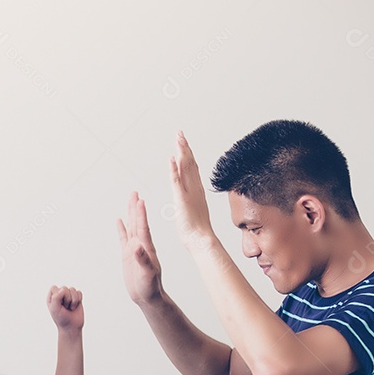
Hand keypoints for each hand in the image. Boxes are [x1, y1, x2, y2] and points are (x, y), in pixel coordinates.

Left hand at [47, 286, 83, 330]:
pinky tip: (75, 306)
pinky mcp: (76, 298)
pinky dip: (78, 300)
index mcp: (52, 297)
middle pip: (64, 288)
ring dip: (73, 300)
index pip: (54, 288)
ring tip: (70, 308)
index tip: (59, 304)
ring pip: (73, 289)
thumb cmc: (61, 318)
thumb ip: (56, 298)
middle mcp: (59, 295)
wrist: (71, 327)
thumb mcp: (55, 309)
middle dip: (66, 299)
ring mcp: (69, 296)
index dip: (58, 295)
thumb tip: (63, 289)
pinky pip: (79, 292)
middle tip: (65, 308)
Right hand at [116, 191, 164, 305]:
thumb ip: (143, 260)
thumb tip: (137, 247)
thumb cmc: (151, 287)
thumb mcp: (148, 274)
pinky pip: (123, 238)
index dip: (141, 214)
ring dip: (130, 213)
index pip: (143, 227)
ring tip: (130, 199)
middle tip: (134, 192)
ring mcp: (134, 249)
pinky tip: (119, 220)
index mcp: (147, 248)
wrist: (148, 296)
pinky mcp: (127, 255)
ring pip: (131, 226)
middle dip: (136, 207)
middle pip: (137, 222)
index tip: (140, 200)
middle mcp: (141, 245)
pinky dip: (121, 229)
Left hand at [170, 131, 213, 245]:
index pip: (192, 168)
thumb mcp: (194, 209)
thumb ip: (191, 199)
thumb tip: (188, 195)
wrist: (201, 240)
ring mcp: (189, 193)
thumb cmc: (197, 230)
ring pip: (185, 168)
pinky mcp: (182, 200)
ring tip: (178, 139)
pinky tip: (172, 159)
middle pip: (190, 163)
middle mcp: (195, 189)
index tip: (184, 142)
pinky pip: (177, 182)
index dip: (188, 154)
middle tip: (180, 134)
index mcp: (197, 190)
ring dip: (181, 152)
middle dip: (185, 148)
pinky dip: (174, 170)